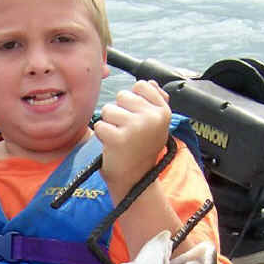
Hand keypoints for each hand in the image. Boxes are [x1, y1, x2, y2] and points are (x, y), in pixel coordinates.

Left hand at [93, 80, 170, 204]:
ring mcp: (137, 127)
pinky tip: (112, 146)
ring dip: (109, 124)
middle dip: (119, 113)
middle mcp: (153, 117)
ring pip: (109, 110)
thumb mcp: (156, 126)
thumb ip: (155, 102)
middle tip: (127, 132)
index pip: (141, 86)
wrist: (135, 181)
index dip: (132, 101)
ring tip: (119, 139)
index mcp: (163, 112)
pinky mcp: (119, 138)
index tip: (136, 119)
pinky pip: (100, 125)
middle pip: (122, 96)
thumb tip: (152, 83)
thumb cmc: (142, 151)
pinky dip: (101, 136)